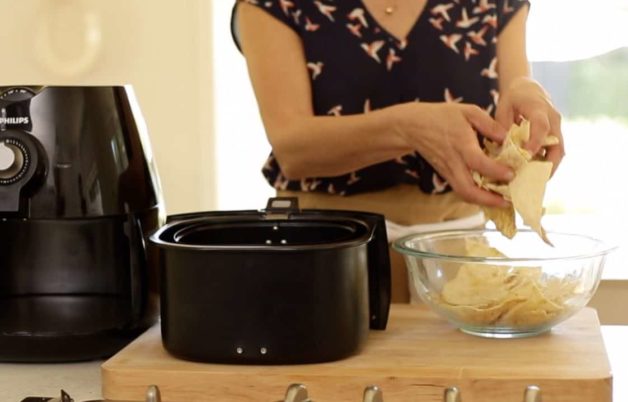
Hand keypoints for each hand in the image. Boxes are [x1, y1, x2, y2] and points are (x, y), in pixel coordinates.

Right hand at [398, 102, 512, 207]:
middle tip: (507, 201)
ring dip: (482, 202)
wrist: (413, 127)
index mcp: (461, 144)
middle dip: (489, 200)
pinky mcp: (445, 175)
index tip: (512, 174)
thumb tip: (507, 138)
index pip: (479, 163)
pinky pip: (460, 190)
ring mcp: (447, 171)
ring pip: (463, 194)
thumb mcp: (468, 111)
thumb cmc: (441, 116)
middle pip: (468, 190)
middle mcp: (453, 162)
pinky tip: (488, 194)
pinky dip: (475, 196)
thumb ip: (489, 125)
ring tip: (501, 202)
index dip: (496, 171)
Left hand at [496, 77, 564, 173]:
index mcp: (539, 108)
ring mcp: (557, 128)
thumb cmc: (513, 98)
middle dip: (549, 165)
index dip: (535, 142)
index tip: (526, 156)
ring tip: (534, 183)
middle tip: (535, 182)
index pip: (541, 127)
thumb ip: (503, 127)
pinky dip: (546, 164)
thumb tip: (502, 151)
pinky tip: (534, 176)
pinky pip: (554, 152)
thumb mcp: (503, 108)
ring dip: (548, 168)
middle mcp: (553, 119)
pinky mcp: (555, 135)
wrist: (527, 88)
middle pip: (557, 145)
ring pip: (559, 151)